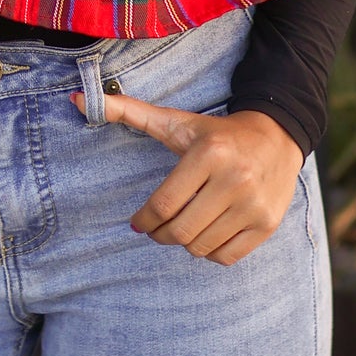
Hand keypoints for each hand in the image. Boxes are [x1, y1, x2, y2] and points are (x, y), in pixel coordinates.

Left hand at [74, 92, 303, 264]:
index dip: (144, 220)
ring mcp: (253, 205)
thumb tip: (77, 98)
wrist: (277, 137)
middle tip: (157, 229)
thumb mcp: (176, 122)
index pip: (164, 204)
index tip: (137, 222)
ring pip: (201, 247)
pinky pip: (226, 257)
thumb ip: (130, 112)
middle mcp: (234, 179)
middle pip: (181, 231)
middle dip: (161, 235)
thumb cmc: (217, 134)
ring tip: (183, 226)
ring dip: (185, 242)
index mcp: (209, 153)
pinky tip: (207, 232)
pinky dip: (210, 252)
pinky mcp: (266, 224)